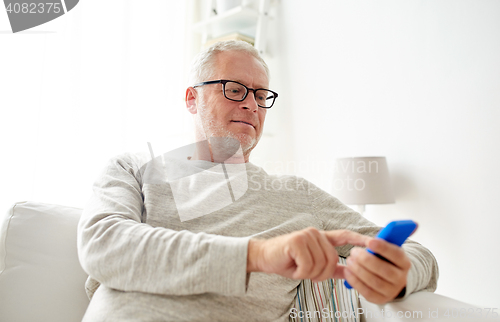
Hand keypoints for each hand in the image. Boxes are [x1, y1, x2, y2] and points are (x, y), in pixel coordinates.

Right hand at [247, 227, 371, 281]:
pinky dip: (300, 273)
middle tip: (307, 273)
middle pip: (332, 260)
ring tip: (297, 268)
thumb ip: (330, 267)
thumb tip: (349, 273)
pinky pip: (308, 266)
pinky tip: (292, 267)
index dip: (360, 239)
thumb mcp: (311, 265)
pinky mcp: (297, 241)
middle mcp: (315, 233)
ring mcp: (306, 235)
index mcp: (321, 237)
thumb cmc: (287, 261)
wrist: (264, 257)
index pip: (344, 235)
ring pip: (321, 264)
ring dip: (309, 274)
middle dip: (321, 274)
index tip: (374, 242)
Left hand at [344, 239, 411, 303]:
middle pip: (384, 270)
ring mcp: (391, 291)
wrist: (387, 280)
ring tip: (349, 260)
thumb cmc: (383, 259)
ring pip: (375, 282)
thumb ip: (387, 239)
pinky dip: (355, 281)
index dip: (383, 248)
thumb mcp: (387, 248)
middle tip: (353, 252)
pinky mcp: (380, 299)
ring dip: (359, 270)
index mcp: (404, 262)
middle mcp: (401, 278)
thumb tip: (405, 226)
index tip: (369, 241)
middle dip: (367, 260)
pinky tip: (348, 272)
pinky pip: (367, 292)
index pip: (396, 254)